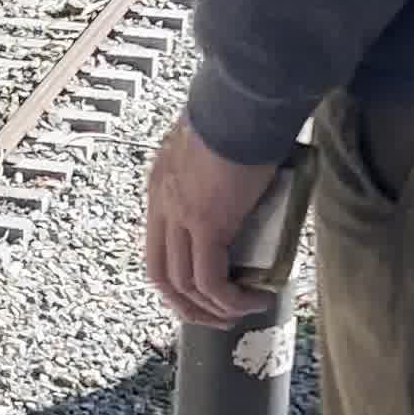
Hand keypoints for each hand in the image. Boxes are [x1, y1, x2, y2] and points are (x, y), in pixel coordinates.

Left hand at [143, 117, 276, 328]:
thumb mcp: (217, 143)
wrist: (247, 97)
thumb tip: (244, 182)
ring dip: (215, 308)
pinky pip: (212, 279)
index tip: (205, 290)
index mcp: (161, 183)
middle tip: (216, 317)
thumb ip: (218, 167)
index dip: (177, 275)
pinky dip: (232, 299)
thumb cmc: (242, 110)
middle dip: (186, 304)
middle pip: (160, 272)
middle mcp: (162, 202)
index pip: (157, 244)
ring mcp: (180, 213)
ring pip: (184, 283)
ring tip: (245, 311)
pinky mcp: (207, 221)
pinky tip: (257, 298)